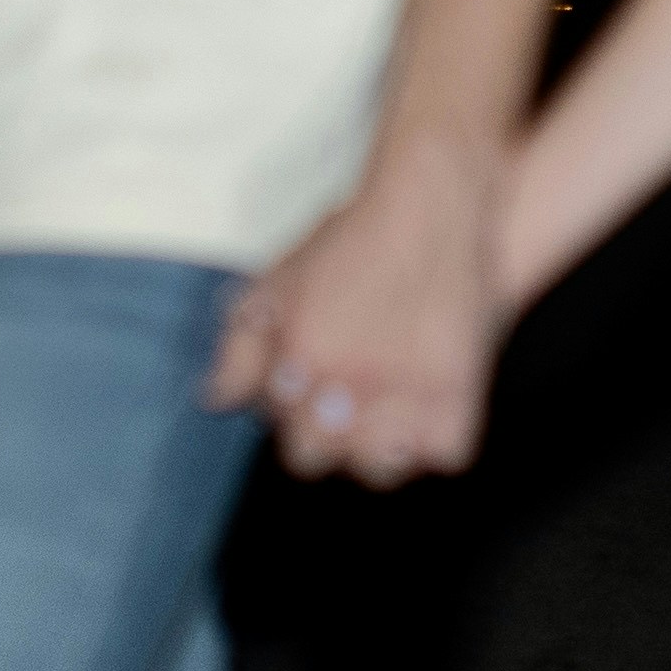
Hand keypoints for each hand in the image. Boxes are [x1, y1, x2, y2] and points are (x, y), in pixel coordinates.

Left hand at [213, 130, 504, 484]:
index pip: (287, 439)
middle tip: (351, 402)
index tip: (319, 397)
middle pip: (324, 458)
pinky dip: (438, 437)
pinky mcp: (455, 394)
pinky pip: (442, 452)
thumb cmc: (354, 239)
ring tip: (389, 412)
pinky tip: (429, 407)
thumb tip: (215, 400)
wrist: (435, 203)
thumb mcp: (279, 281)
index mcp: (299, 362)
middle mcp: (345, 387)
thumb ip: (241, 348)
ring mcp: (402, 395)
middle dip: (333, 436)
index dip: (301, 421)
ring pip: (381, 466)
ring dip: (382, 448)